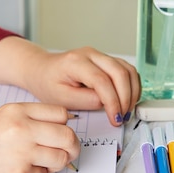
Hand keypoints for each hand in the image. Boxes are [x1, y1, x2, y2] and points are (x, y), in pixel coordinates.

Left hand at [0, 37, 141, 125]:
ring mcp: (100, 55)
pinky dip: (132, 86)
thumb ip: (85, 100)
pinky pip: (127, 70)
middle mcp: (91, 54)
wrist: (41, 70)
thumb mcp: (60, 98)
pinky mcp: (107, 60)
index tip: (115, 119)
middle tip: (122, 117)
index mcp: (76, 62)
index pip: (102, 80)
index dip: (113, 101)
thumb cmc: (47, 83)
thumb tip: (107, 103)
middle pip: (120, 72)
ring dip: (132, 92)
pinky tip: (127, 100)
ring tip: (125, 111)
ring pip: (128, 70)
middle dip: (126, 98)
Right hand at [0, 103, 79, 172]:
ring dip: (55, 164)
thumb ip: (29, 122)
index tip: (60, 133)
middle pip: (68, 136)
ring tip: (38, 164)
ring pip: (61, 158)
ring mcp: (22, 151)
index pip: (61, 113)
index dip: (64, 125)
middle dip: (70, 147)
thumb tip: (60, 131)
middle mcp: (22, 127)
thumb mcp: (0, 120)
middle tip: (64, 153)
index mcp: (17, 110)